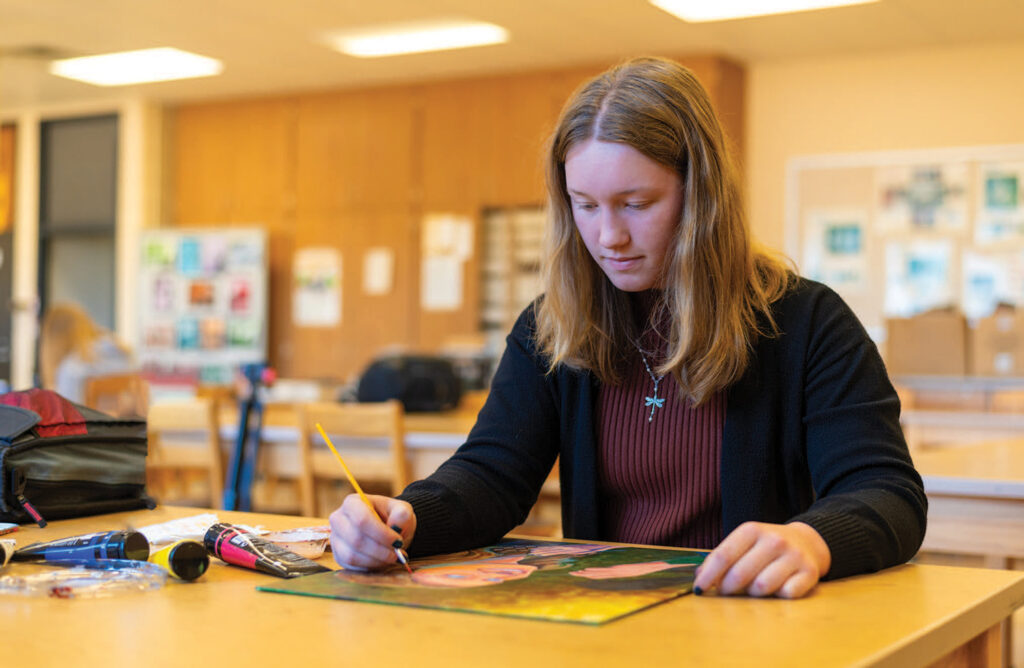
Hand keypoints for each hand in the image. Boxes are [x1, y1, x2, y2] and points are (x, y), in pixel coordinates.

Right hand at [329, 494, 416, 570]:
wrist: (387, 529)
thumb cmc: (392, 517)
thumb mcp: (403, 510)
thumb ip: (402, 515)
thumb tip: (396, 526)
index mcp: (353, 502)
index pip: (362, 519)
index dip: (381, 534)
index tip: (398, 541)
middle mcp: (338, 519)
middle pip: (356, 539)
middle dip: (380, 550)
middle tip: (397, 553)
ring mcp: (335, 538)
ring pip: (352, 556)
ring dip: (376, 560)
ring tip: (392, 557)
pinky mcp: (338, 555)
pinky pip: (351, 566)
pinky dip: (370, 566)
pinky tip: (382, 561)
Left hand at [693, 521, 830, 598]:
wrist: (807, 542)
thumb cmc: (766, 547)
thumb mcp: (743, 543)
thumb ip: (722, 557)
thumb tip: (698, 577)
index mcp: (752, 530)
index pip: (723, 556)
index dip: (708, 575)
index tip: (699, 589)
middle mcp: (774, 540)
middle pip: (739, 574)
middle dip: (726, 588)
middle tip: (725, 591)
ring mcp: (793, 556)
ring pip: (761, 587)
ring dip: (753, 593)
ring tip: (753, 587)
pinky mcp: (810, 573)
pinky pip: (786, 594)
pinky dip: (778, 596)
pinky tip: (778, 587)